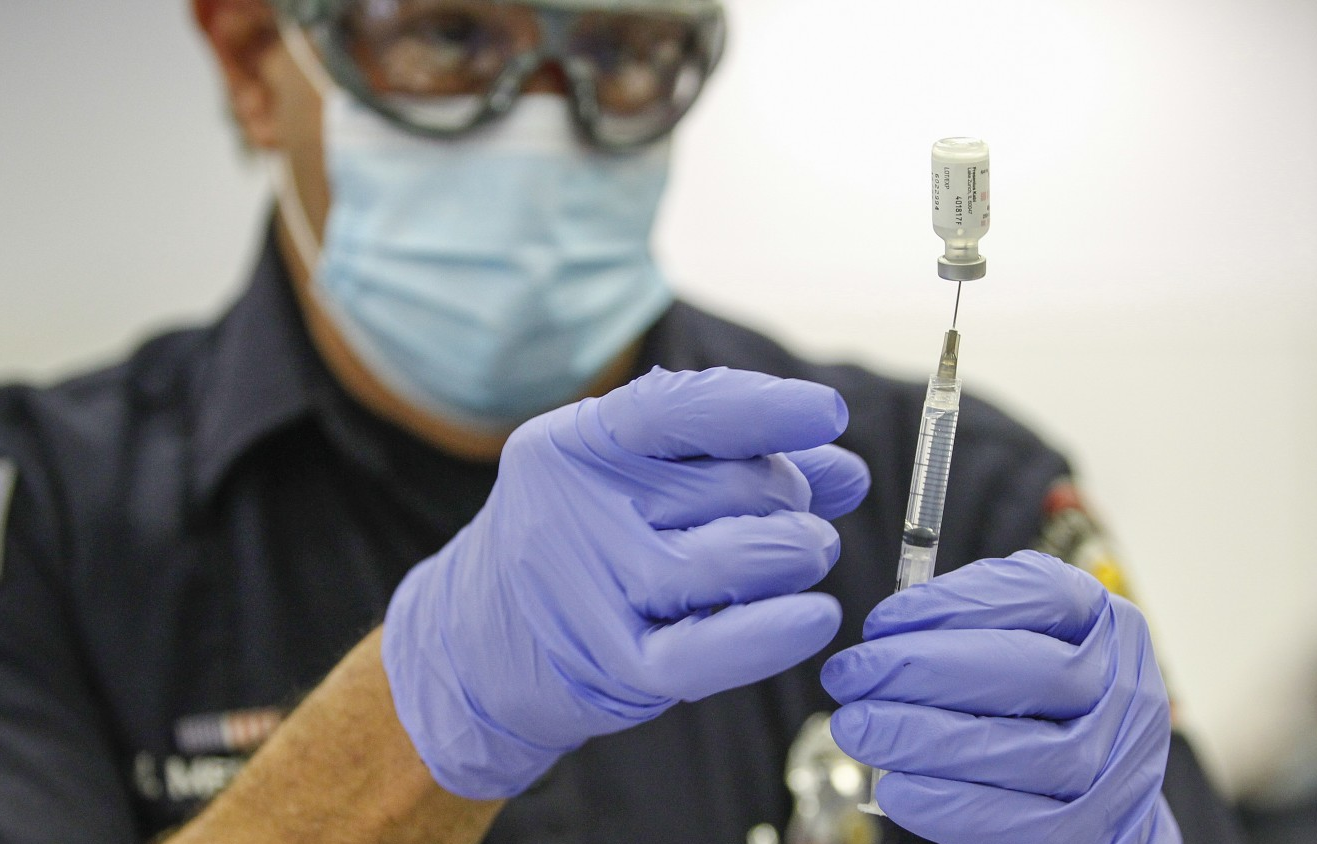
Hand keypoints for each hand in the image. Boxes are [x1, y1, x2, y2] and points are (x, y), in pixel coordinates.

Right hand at [383, 367, 870, 799]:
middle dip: (788, 498)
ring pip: (737, 558)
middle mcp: (579, 504)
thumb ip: (731, 459)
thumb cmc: (576, 546)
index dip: (767, 408)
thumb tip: (844, 467)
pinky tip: (814, 617)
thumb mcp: (630, 479)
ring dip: (794, 555)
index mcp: (579, 441)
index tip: (828, 414)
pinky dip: (774, 632)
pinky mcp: (614, 664)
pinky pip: (713, 647)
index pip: (684, 408)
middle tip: (792, 517)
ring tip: (800, 557)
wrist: (472, 645)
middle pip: (736, 486)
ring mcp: (593, 586)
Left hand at [822, 551, 1180, 843]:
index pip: (1041, 594)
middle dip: (924, 669)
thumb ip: (974, 625)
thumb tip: (888, 634)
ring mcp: (1116, 762)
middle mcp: (1124, 687)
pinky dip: (951, 805)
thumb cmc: (1042, 708)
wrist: (1102, 797)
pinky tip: (896, 787)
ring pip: (1023, 749)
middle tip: (851, 674)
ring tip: (858, 728)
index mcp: (1106, 624)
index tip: (881, 622)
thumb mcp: (1025, 643)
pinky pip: (1022, 820)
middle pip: (1030, 670)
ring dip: (926, 738)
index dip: (954, 603)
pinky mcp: (1093, 826)